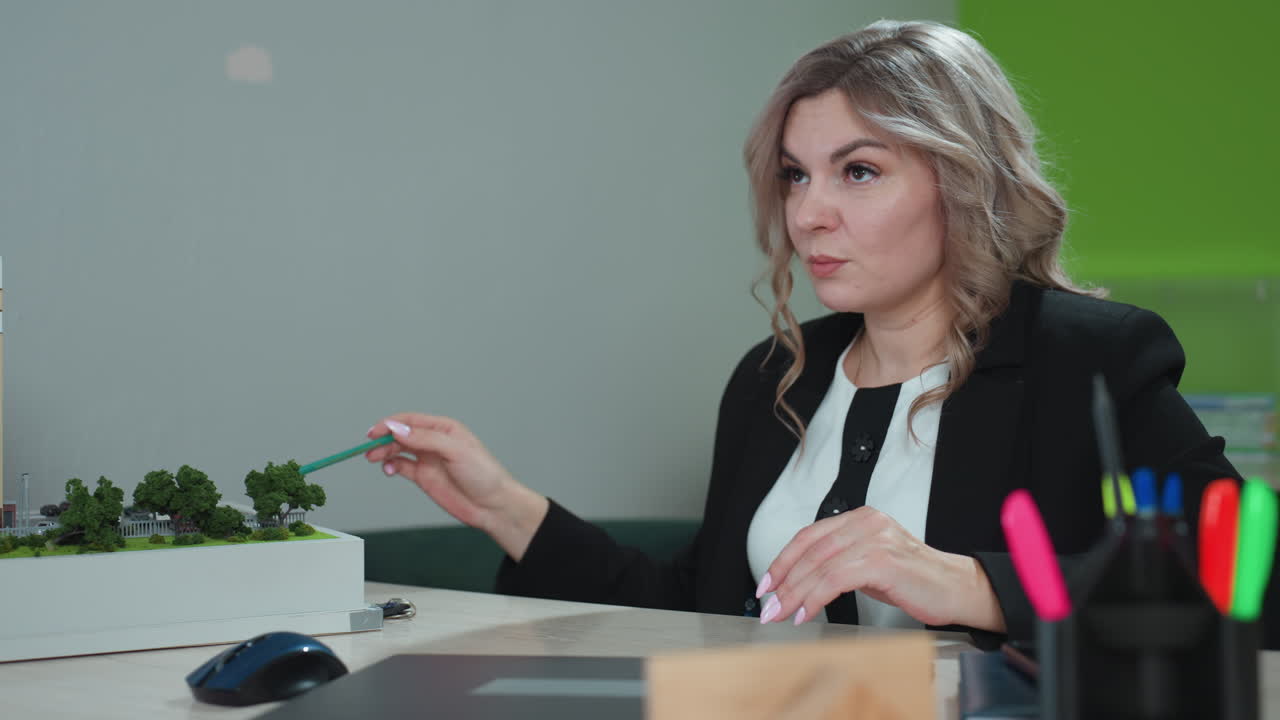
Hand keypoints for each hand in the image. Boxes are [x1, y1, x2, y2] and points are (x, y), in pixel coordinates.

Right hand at [365, 413, 547, 560]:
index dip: (390, 424)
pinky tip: (388, 470)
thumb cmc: (483, 474)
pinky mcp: (424, 477)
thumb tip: (398, 429)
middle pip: (400, 435)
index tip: (375, 432)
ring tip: (374, 459)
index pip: (410, 420)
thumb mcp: (455, 451)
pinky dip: (391, 466)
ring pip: (397, 450)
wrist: (492, 505)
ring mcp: (428, 459)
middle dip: (382, 439)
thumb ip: (426, 439)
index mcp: (444, 428)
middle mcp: (433, 441)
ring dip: (383, 452)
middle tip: (369, 448)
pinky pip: (401, 467)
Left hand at [755, 506, 1005, 630]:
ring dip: (794, 593)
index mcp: (861, 518)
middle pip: (810, 550)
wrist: (958, 589)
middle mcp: (866, 522)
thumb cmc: (916, 580)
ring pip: (819, 565)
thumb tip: (800, 582)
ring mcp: (875, 539)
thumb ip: (840, 563)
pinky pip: (835, 579)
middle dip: (783, 581)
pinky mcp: (882, 560)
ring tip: (781, 613)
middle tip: (767, 605)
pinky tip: (806, 612)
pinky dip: (815, 598)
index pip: (810, 535)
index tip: (766, 583)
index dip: (783, 559)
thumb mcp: (870, 564)